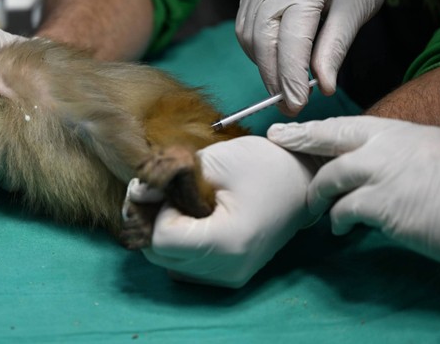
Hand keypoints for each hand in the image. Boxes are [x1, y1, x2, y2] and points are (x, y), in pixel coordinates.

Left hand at [129, 136, 317, 287]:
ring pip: (167, 263)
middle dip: (153, 221)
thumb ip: (169, 178)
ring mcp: (230, 277)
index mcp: (227, 242)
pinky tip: (191, 222)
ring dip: (163, 234)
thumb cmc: (264, 165)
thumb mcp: (213, 162)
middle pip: (159, 255)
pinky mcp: (231, 275)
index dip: (159, 210)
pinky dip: (178, 245)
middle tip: (165, 194)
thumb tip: (135, 194)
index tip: (174, 190)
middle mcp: (228, 269)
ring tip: (180, 206)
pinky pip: (184, 267)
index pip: (162, 239)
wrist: (303, 182)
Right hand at [235, 0, 404, 114]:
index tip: (296, 105)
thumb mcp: (355, 11)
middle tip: (289, 105)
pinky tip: (276, 61)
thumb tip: (321, 88)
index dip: (290, 76)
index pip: (290, 38)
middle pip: (261, 39)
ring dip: (264, 65)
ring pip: (248, 36)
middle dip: (273, 77)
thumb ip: (333, 49)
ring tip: (286, 85)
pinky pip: (246, 26)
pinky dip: (258, 50)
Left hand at [268, 116, 439, 267]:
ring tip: (315, 210)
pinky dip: (338, 220)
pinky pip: (344, 210)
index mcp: (402, 133)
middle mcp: (389, 146)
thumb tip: (373, 161)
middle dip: (299, 140)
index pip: (347, 125)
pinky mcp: (382, 204)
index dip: (314, 128)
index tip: (289, 129)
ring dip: (318, 195)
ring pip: (331, 178)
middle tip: (277, 141)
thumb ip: (400, 153)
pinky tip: (341, 228)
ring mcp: (383, 173)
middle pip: (330, 139)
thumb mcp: (434, 154)